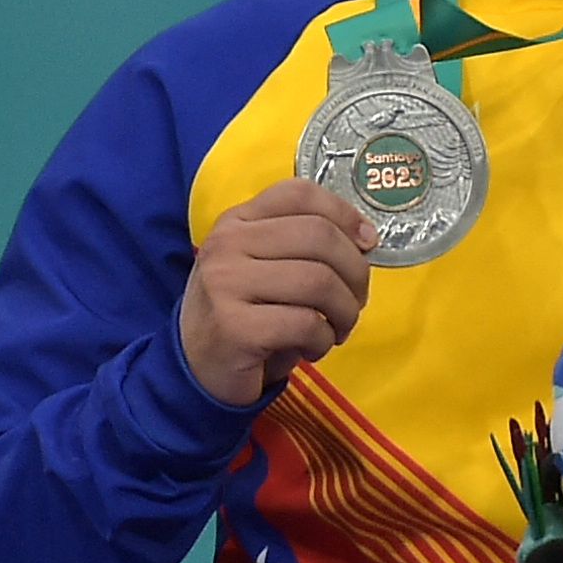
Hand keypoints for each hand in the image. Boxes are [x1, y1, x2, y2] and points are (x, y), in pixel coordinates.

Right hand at [178, 177, 375, 404]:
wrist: (194, 368)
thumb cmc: (243, 313)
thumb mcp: (263, 265)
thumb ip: (303, 244)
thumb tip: (366, 239)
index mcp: (237, 220)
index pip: (300, 193)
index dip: (345, 213)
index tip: (368, 242)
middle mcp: (227, 243)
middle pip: (319, 235)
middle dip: (356, 272)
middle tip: (356, 301)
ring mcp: (226, 283)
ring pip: (319, 281)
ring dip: (345, 312)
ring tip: (337, 329)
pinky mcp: (234, 327)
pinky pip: (306, 323)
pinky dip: (324, 340)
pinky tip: (312, 349)